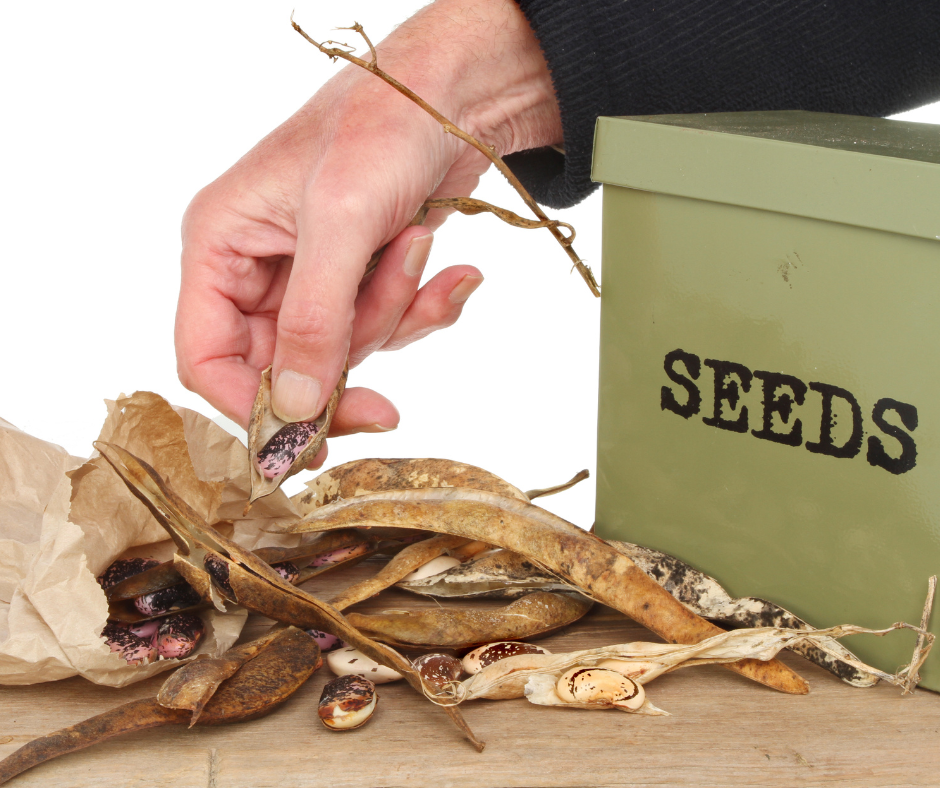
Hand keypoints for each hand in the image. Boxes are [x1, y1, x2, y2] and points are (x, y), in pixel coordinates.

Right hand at [175, 0, 561, 462]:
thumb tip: (296, 411)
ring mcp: (313, 278)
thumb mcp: (340, 222)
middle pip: (284, 367)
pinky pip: (387, 326)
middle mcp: (258, 269)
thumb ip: (314, 321)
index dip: (251, 409)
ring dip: (392, 313)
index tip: (307, 446)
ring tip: (414, 244)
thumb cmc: (380, 129)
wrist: (453, 97)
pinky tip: (454, 272)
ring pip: (343, 351)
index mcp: (221, 246)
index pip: (206, 357)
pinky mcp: (362, 279)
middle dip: (345, 365)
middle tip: (387, 405)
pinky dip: (424, 307)